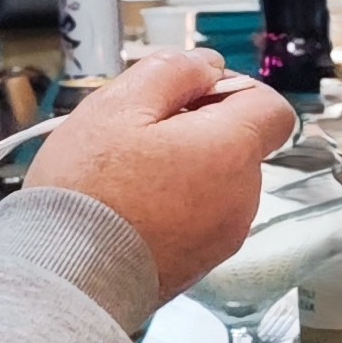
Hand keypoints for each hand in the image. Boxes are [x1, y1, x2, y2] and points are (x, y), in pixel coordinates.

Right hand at [25, 48, 295, 297]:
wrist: (69, 277)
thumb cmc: (89, 192)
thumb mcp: (118, 105)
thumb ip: (173, 72)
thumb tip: (207, 65)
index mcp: (231, 152)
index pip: (272, 107)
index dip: (232, 90)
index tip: (189, 96)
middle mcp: (241, 197)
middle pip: (239, 143)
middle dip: (198, 129)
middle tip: (139, 135)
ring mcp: (224, 235)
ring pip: (217, 181)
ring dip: (183, 168)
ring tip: (127, 176)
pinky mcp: (202, 262)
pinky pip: (200, 217)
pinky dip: (175, 205)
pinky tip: (130, 207)